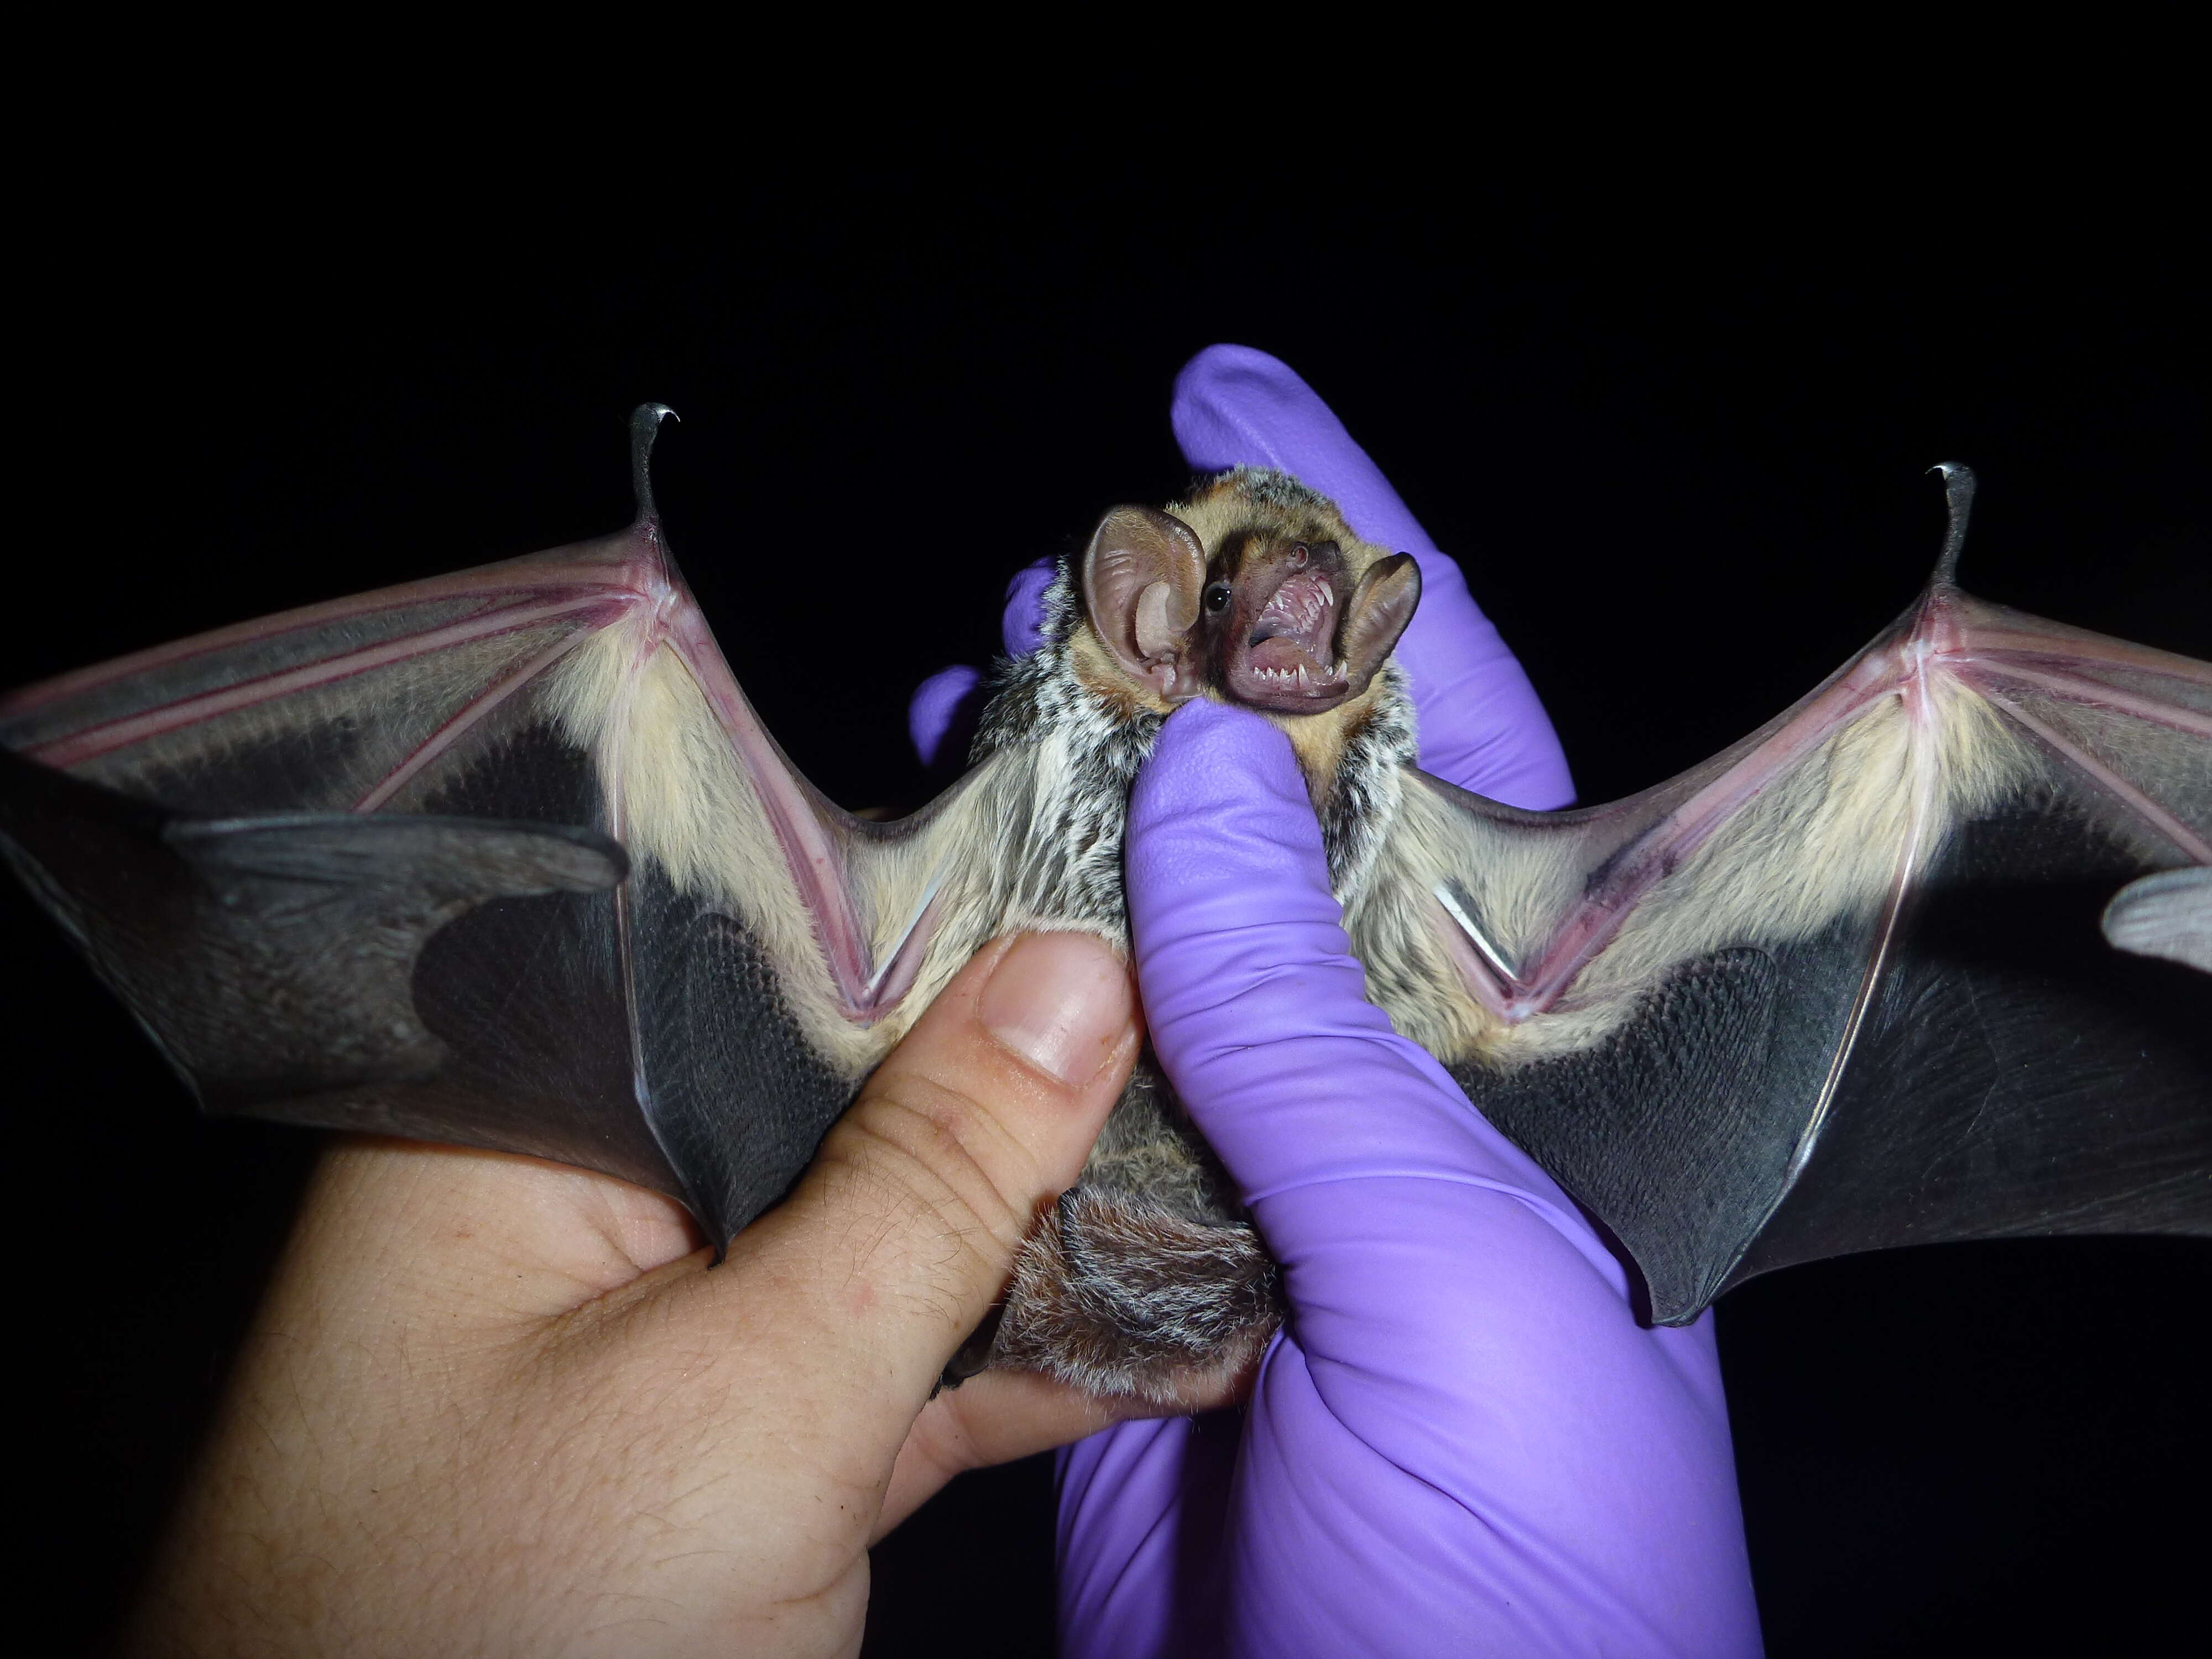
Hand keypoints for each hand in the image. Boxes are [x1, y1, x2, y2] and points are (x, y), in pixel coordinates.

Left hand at [130, 931, 1147, 1657]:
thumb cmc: (509, 1646)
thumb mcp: (751, 1401)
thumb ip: (924, 1182)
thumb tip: (1076, 972)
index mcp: (522, 1128)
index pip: (757, 949)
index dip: (950, 919)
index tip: (1128, 886)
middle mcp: (586, 1207)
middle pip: (837, 1088)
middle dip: (1021, 1072)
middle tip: (1222, 1013)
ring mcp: (664, 1341)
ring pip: (884, 1233)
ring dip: (1047, 1223)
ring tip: (1233, 1144)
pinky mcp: (733, 1465)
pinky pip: (896, 1368)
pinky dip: (1022, 1356)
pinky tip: (1174, 1320)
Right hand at [1044, 348, 1756, 1655]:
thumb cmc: (1544, 1585)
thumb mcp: (1472, 1290)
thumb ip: (1328, 1042)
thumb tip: (1204, 785)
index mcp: (1515, 1061)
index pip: (1452, 745)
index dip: (1352, 565)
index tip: (1238, 416)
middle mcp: (1379, 1093)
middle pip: (1265, 817)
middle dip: (1170, 663)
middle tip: (1063, 546)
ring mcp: (1240, 1175)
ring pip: (1134, 942)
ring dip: (1052, 808)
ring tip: (966, 674)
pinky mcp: (1118, 1280)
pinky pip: (1034, 1101)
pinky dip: (971, 997)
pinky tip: (908, 901)